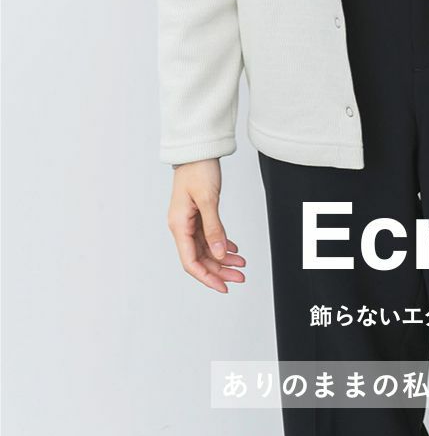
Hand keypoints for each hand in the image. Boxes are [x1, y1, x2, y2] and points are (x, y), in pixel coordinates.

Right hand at [167, 158, 246, 292]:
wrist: (197, 149)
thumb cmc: (198, 169)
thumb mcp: (208, 199)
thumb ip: (214, 228)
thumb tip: (219, 254)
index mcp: (179, 225)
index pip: (191, 261)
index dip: (207, 277)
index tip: (223, 287)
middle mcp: (182, 226)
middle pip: (200, 258)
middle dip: (220, 270)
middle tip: (240, 277)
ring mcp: (190, 221)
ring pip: (206, 248)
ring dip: (223, 258)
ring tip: (242, 264)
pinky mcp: (198, 214)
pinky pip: (209, 236)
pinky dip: (222, 243)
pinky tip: (234, 249)